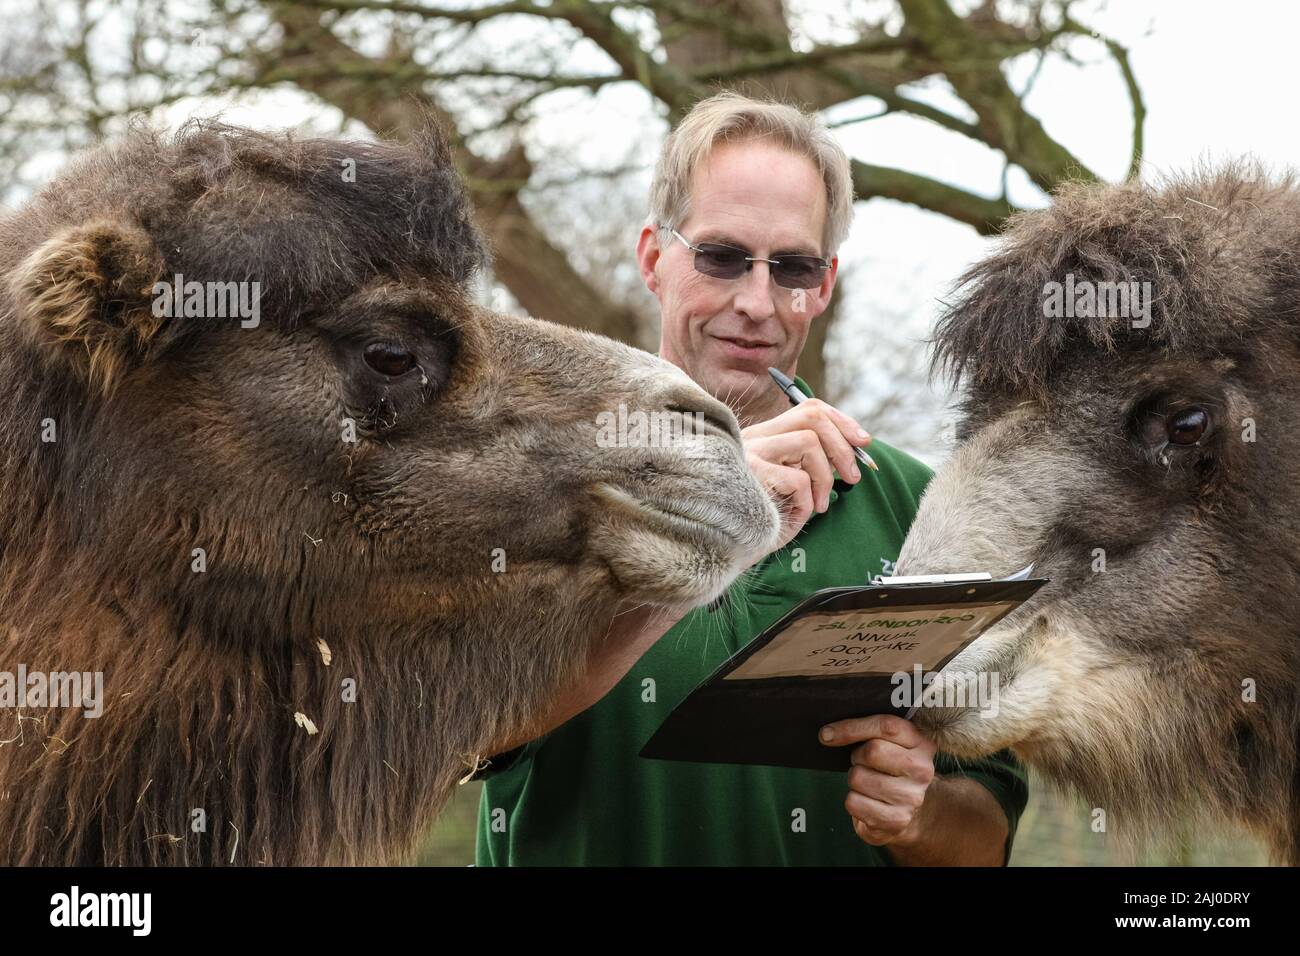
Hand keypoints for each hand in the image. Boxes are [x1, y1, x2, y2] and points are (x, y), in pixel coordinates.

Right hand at [740, 398, 871, 549]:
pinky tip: (796, 516)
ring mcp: (749, 453)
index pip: (807, 408)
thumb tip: (855, 446)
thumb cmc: (759, 522)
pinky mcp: (751, 474)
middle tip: (854, 477)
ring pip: (808, 441)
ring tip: (819, 505)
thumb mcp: (789, 488)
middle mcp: (753, 438)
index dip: (841, 421)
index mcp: (763, 437)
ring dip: (826, 477)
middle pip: (812, 415)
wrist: (722, 549)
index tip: (863, 442)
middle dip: (843, 445)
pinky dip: (807, 501)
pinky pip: (798, 479)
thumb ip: (810, 465)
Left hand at [819, 715, 938, 847]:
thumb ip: (870, 729)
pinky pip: (854, 802)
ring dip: (854, 779)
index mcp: (922, 743)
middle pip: (872, 751)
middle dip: (857, 756)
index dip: (852, 728)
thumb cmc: (891, 768)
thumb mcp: (891, 743)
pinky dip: (853, 800)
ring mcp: (911, 797)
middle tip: (862, 762)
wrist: (912, 810)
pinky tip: (867, 800)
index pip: (886, 726)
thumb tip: (828, 733)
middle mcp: (922, 770)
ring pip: (858, 777)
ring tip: (868, 781)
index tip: (827, 733)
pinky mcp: (896, 820)